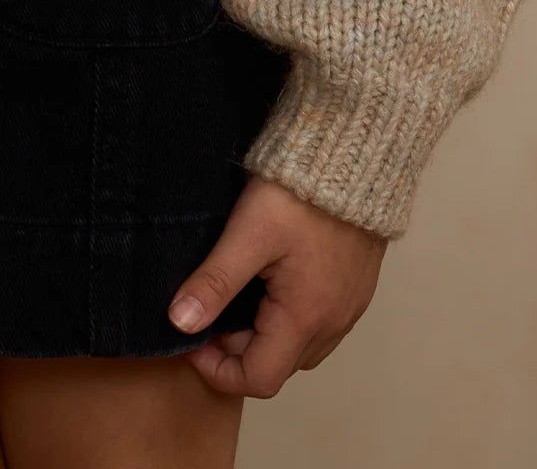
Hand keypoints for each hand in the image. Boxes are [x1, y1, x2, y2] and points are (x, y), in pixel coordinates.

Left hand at [167, 173, 386, 397]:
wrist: (355, 156)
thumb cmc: (301, 194)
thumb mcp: (249, 233)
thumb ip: (215, 281)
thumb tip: (179, 323)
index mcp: (305, 319)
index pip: (258, 380)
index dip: (217, 370)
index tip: (192, 339)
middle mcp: (333, 324)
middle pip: (279, 366)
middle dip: (237, 351)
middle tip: (210, 311)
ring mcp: (349, 307)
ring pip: (300, 348)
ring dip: (264, 337)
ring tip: (237, 296)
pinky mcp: (357, 287)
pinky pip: (320, 324)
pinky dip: (289, 320)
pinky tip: (271, 283)